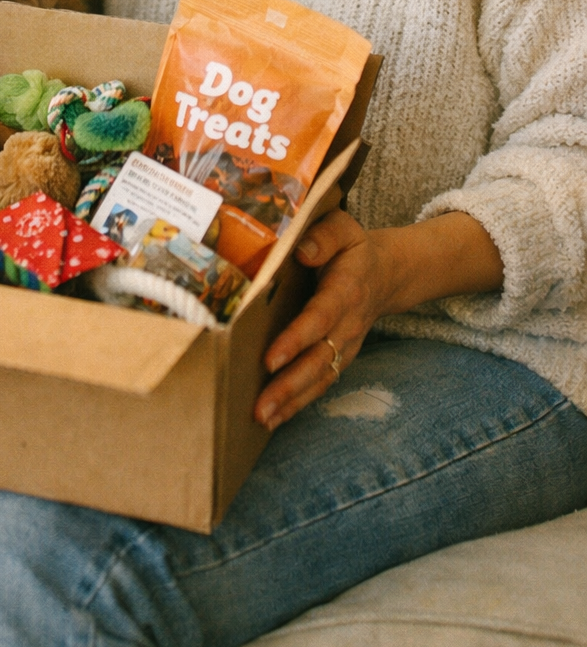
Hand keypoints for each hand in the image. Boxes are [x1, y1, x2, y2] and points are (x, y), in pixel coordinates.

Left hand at [253, 210, 392, 431]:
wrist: (387, 273)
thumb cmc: (353, 248)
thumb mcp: (343, 228)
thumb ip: (324, 236)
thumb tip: (303, 252)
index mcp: (345, 291)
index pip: (319, 319)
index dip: (296, 340)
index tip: (270, 358)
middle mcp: (347, 324)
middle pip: (319, 360)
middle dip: (290, 385)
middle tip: (259, 406)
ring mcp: (346, 345)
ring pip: (320, 378)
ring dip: (292, 401)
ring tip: (262, 418)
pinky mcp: (340, 357)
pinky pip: (321, 383)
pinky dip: (299, 403)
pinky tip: (274, 418)